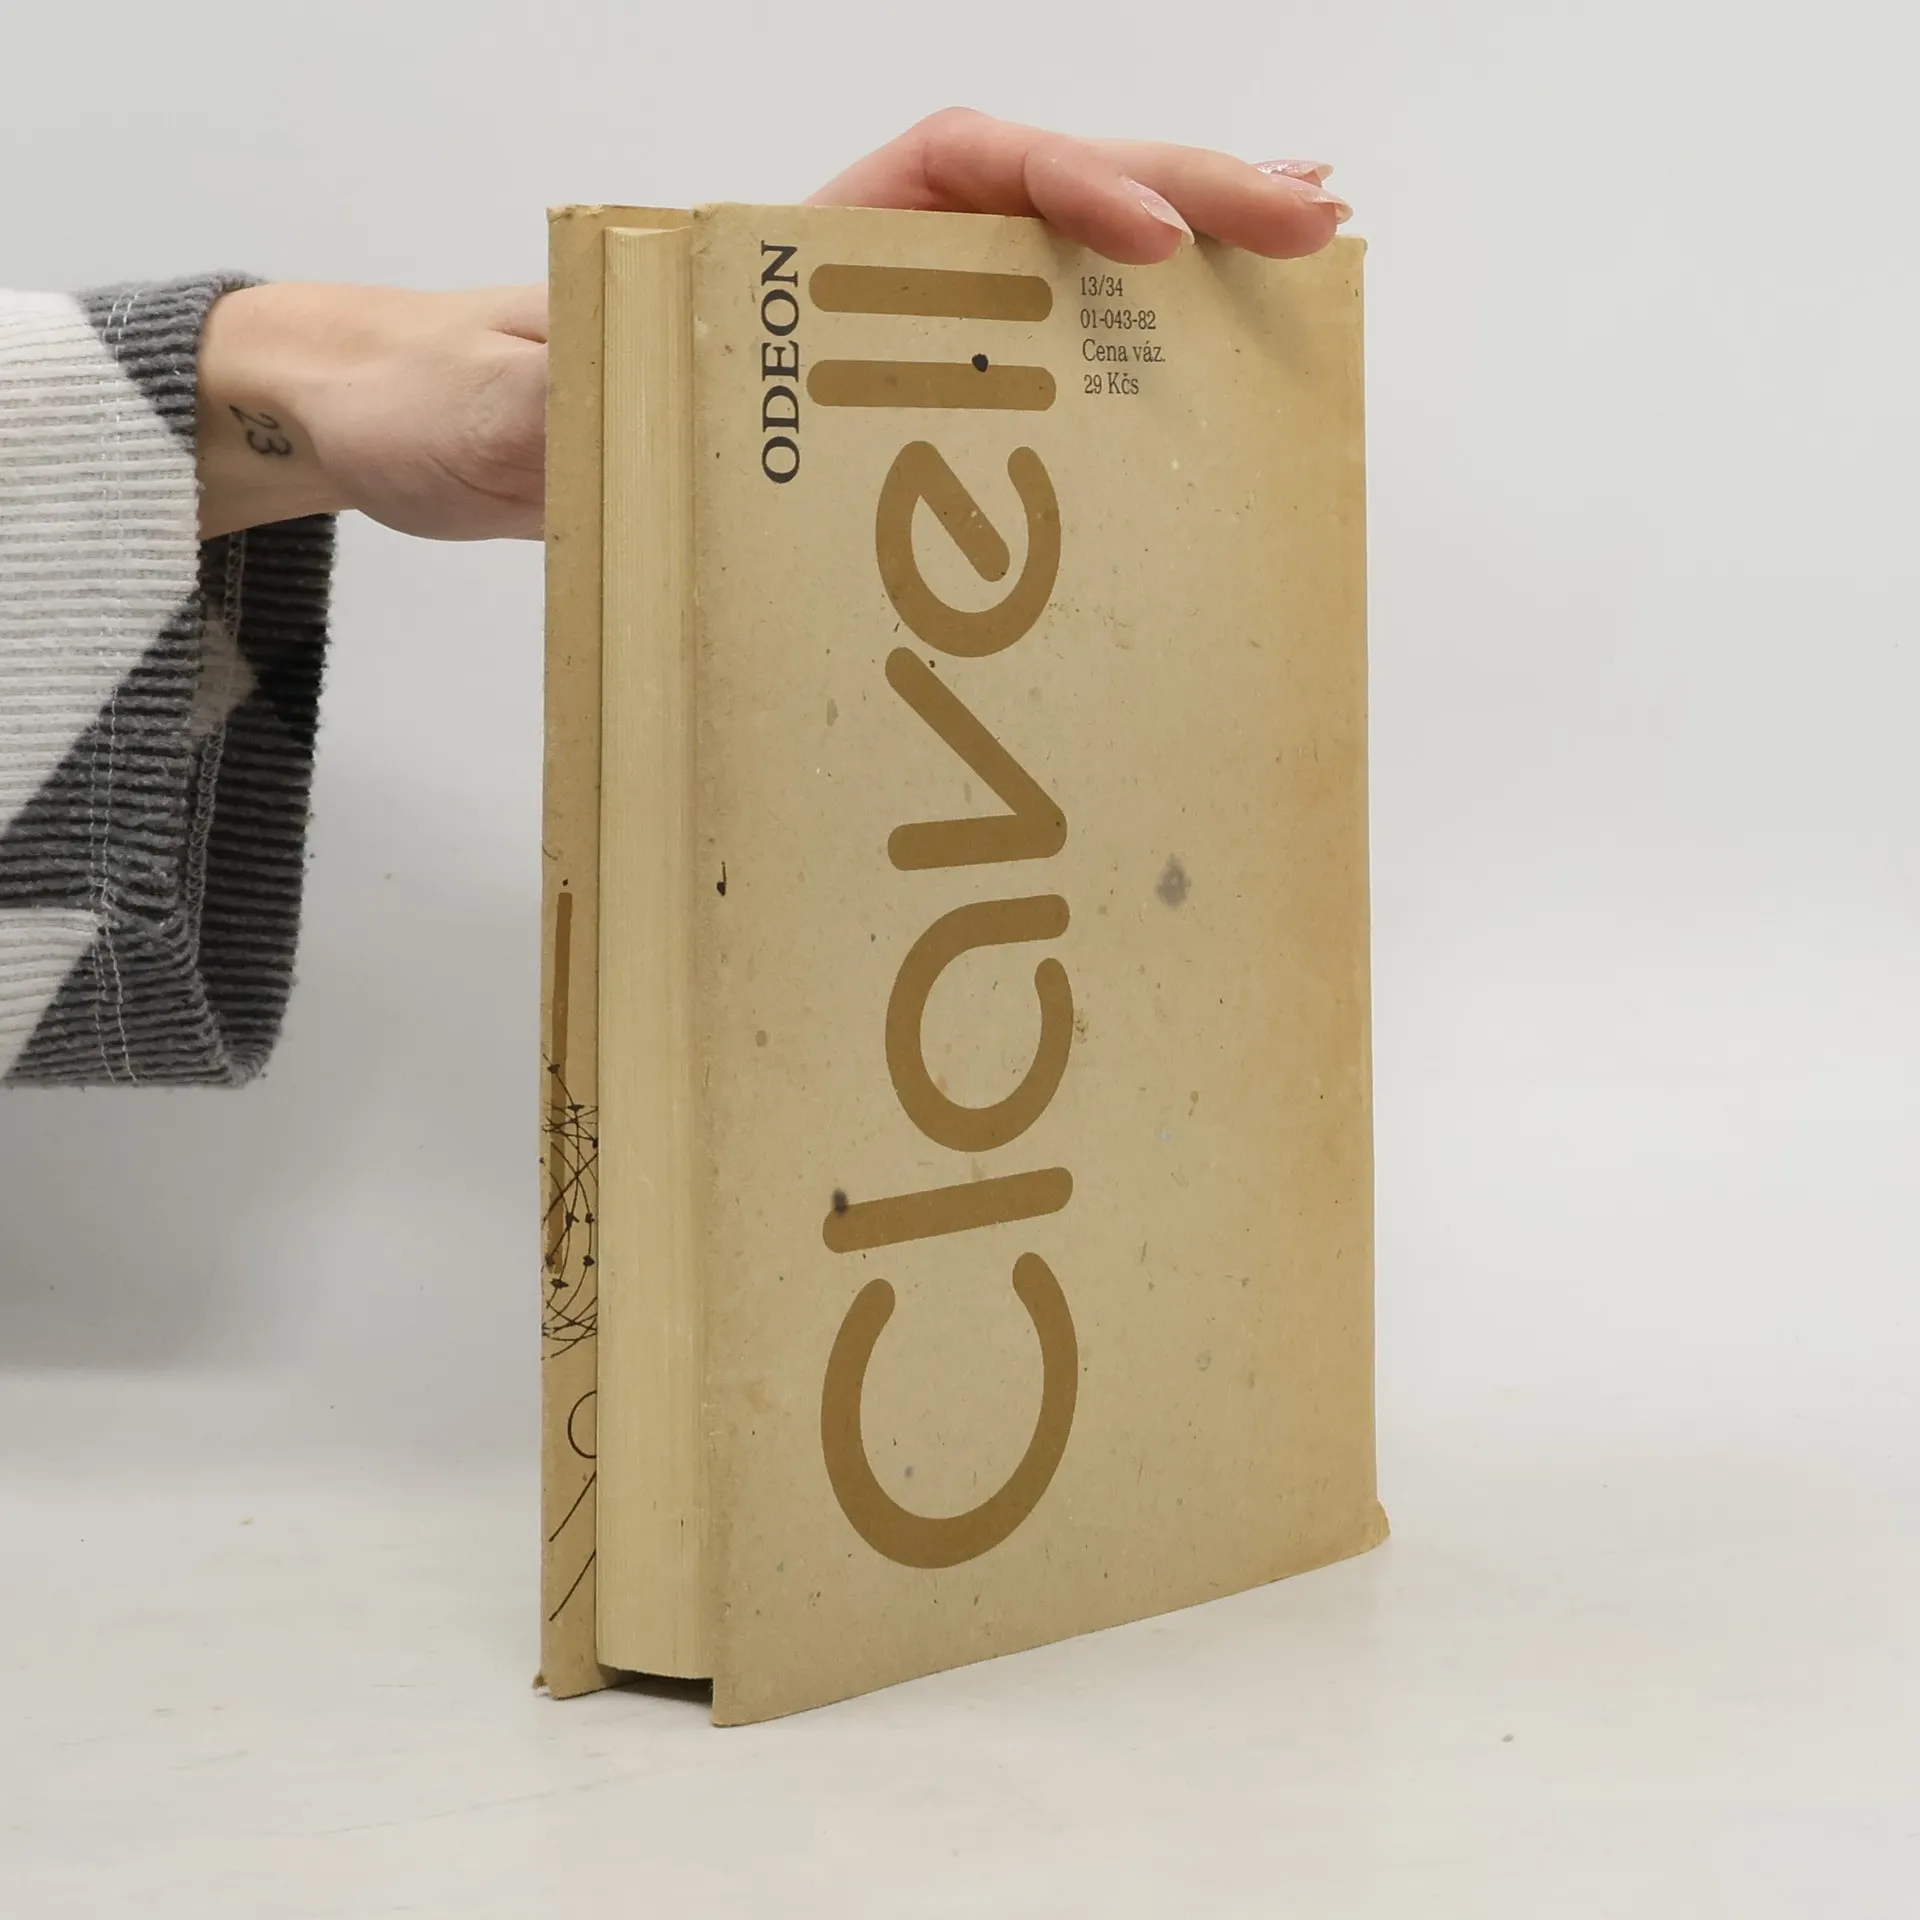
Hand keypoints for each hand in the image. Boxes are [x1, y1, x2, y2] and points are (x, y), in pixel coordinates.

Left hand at [196, 111, 1347, 540]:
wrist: (436, 434)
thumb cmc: (465, 402)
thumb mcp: (502, 407)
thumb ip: (545, 401)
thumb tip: (579, 410)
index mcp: (775, 249)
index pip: (954, 171)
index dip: (1065, 189)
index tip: (1154, 250)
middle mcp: (842, 272)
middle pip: (1038, 196)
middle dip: (1180, 195)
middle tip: (1315, 216)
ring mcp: (868, 331)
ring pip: (1046, 264)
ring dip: (1176, 248)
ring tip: (1299, 248)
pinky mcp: (874, 401)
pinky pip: (1014, 356)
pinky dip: (1111, 346)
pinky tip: (1187, 361)